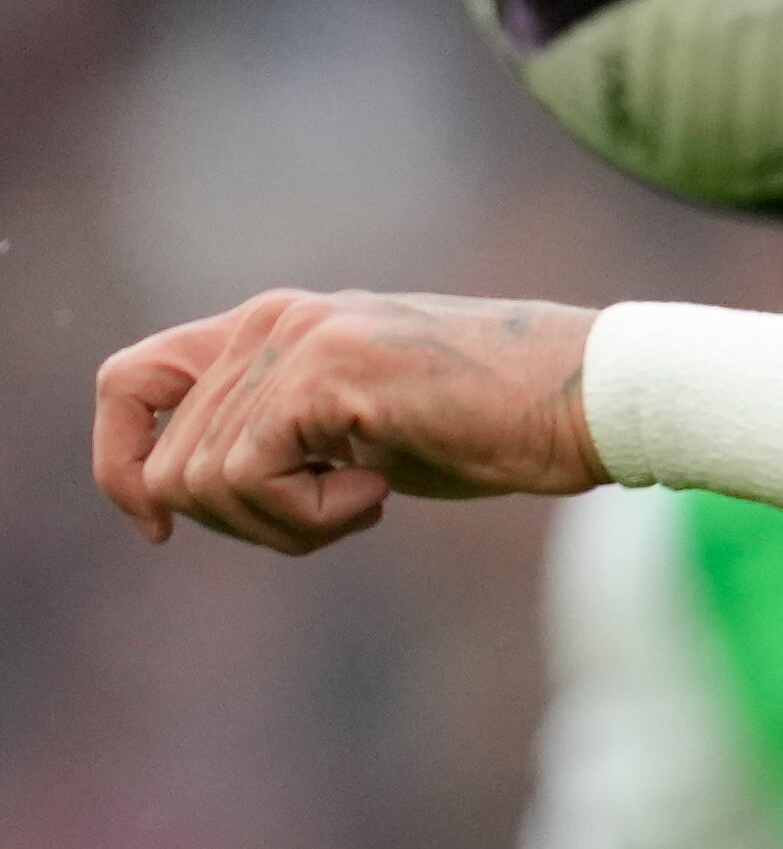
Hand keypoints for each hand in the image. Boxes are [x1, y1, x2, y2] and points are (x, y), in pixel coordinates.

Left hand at [93, 290, 601, 553]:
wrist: (593, 400)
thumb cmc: (500, 424)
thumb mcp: (366, 429)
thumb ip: (283, 436)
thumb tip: (192, 494)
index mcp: (275, 325)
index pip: (129, 382)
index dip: (123, 464)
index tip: (164, 529)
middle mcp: (272, 319)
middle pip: (166, 466)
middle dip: (245, 526)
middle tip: (340, 516)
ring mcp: (298, 339)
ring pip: (199, 482)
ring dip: (284, 526)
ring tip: (370, 499)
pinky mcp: (328, 373)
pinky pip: (248, 478)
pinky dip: (308, 518)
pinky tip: (380, 495)